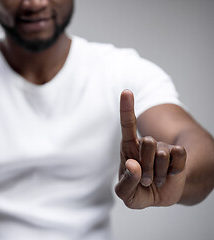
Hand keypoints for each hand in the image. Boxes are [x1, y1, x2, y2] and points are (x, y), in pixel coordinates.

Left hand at [114, 90, 186, 208]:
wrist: (161, 194)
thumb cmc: (138, 190)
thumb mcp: (126, 194)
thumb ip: (125, 183)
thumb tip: (133, 165)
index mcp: (128, 148)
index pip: (127, 125)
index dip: (127, 108)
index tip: (127, 91)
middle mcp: (144, 143)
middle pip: (147, 143)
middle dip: (146, 167)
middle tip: (145, 178)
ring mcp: (162, 147)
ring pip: (162, 153)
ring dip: (158, 173)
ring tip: (155, 178)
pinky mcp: (178, 153)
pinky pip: (178, 156)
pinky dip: (173, 172)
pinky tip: (168, 175)